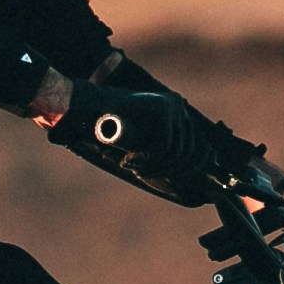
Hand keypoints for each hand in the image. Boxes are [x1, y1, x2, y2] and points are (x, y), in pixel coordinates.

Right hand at [50, 80, 219, 181]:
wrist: (89, 104)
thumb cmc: (110, 123)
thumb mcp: (140, 136)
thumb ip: (157, 146)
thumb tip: (186, 172)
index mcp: (177, 111)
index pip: (194, 146)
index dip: (185, 168)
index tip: (167, 179)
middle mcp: (177, 106)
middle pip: (186, 150)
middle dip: (166, 169)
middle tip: (140, 173)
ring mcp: (171, 107)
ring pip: (175, 151)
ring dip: (155, 167)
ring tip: (132, 167)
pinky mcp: (161, 112)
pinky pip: (164, 147)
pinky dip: (149, 160)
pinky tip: (130, 160)